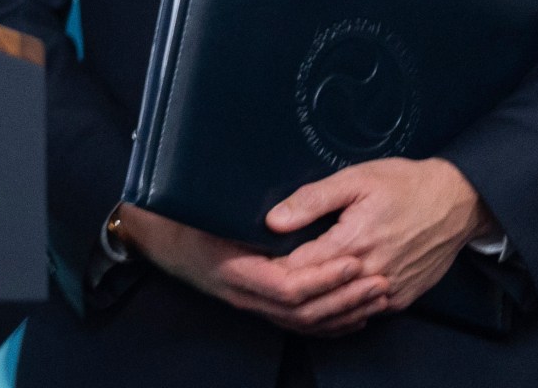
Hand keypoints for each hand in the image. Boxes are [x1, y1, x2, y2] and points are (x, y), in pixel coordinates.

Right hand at [115, 204, 387, 335]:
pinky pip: (300, 325)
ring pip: (305, 323)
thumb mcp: (209, 210)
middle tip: (379, 281)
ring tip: (376, 296)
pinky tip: (355, 313)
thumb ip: (244, 217)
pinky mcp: (259, 307)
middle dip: (345, 298)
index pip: (288, 287)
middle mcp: (245, 296)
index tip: (352, 260)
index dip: (324, 277)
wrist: (158, 239)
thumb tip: (277, 219)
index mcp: (236, 271)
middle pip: (304, 312)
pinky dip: (332, 323)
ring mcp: (251, 305)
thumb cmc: (183, 218)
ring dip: (344, 311)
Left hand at [264, 157, 491, 327]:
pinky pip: (365, 310)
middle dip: (288, 286)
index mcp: (354, 242)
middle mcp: (371, 272)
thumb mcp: (355, 180)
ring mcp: (389, 289)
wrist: (457, 202)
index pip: (298, 268)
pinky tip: (327, 292)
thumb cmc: (404, 185)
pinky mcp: (403, 298)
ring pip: (340, 306)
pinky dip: (344, 304)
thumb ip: (311, 200)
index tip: (253, 261)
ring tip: (290, 287)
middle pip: (317, 291)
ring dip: (316, 299)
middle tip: (265, 276)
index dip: (272, 267)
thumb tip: (273, 221)